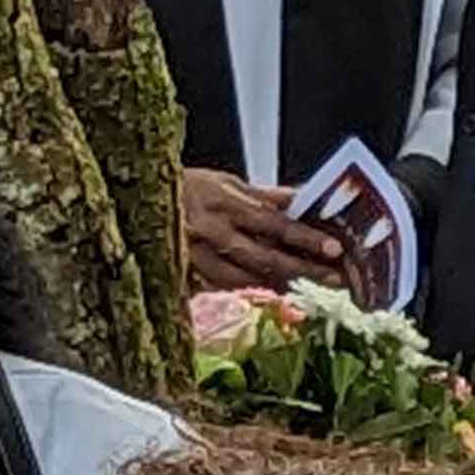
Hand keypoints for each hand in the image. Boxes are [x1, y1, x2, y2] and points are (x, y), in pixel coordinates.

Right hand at [181, 167, 343, 290]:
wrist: (139, 198)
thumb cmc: (186, 188)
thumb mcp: (227, 182)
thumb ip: (266, 196)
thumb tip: (304, 197)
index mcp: (224, 203)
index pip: (274, 223)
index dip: (305, 238)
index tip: (333, 248)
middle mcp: (212, 232)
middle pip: (266, 258)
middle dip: (304, 270)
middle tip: (336, 278)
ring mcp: (199, 258)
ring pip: (248, 280)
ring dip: (283, 285)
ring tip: (312, 289)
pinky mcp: (188, 276)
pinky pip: (226, 288)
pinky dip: (254, 290)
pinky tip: (277, 292)